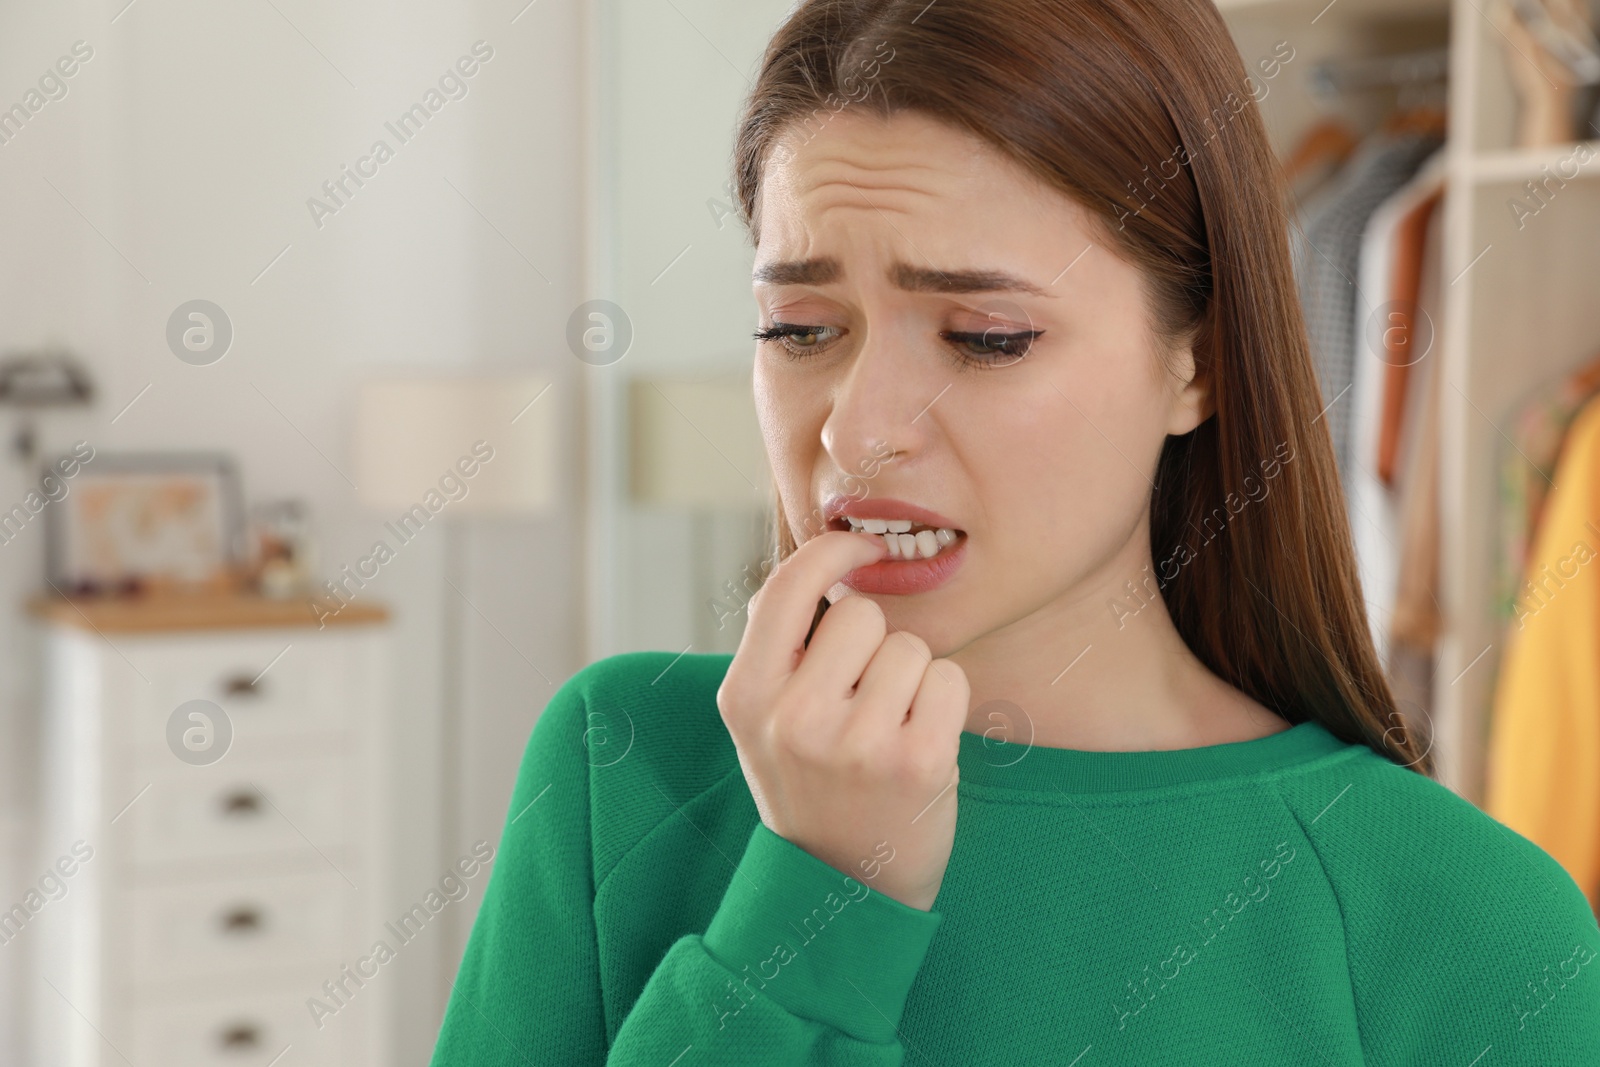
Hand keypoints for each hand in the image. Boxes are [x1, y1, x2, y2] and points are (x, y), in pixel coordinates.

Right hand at [716, 529, 969, 911]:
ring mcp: (857, 743)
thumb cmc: (810, 780)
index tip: (860, 546)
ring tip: (888, 726)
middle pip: (861, 614)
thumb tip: (821, 556)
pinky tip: (918, 741)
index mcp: (746, 697)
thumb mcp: (763, 719)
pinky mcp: (918, 762)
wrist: (844, 883)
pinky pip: (949, 679)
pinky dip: (944, 702)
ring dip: (911, 676)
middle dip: (873, 642)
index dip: (831, 551)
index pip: (788, 587)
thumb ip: (779, 645)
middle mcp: (794, 719)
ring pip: (910, 647)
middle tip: (862, 697)